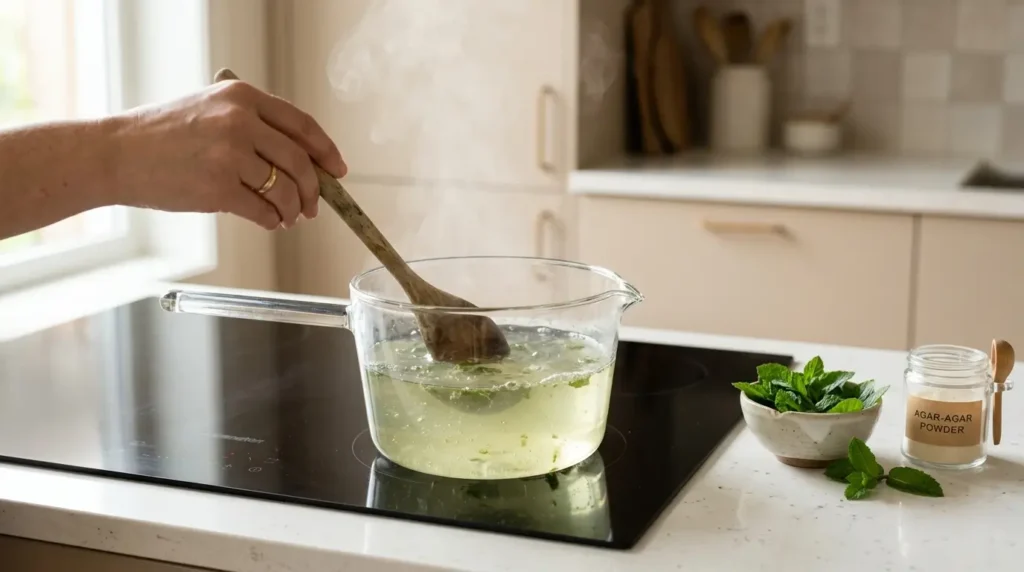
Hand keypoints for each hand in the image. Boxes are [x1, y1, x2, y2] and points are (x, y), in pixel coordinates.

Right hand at [108, 80, 345, 228]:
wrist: (116, 154)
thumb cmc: (162, 136)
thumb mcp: (209, 109)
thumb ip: (253, 125)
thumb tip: (302, 161)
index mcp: (242, 97)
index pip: (301, 125)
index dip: (326, 151)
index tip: (338, 170)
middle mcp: (240, 121)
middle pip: (300, 161)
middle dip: (314, 189)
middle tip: (313, 206)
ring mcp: (230, 155)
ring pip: (285, 190)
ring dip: (293, 209)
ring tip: (288, 217)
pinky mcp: (218, 188)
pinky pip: (263, 210)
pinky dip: (272, 220)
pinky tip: (268, 221)